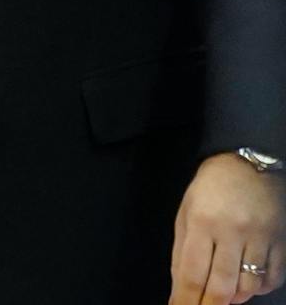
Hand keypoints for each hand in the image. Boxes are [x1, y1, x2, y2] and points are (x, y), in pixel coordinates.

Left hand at [172, 152, 285, 303]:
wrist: (248, 164)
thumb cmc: (210, 189)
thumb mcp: (186, 212)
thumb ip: (182, 250)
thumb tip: (180, 286)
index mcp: (202, 222)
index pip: (191, 273)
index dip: (185, 299)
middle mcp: (232, 232)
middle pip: (221, 285)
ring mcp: (260, 237)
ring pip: (249, 285)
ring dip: (235, 298)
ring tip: (223, 298)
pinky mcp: (280, 240)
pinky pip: (273, 277)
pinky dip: (260, 288)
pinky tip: (248, 286)